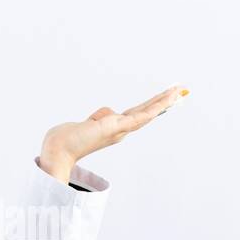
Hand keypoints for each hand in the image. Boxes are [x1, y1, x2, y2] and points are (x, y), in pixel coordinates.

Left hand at [38, 84, 188, 182]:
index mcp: (115, 129)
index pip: (138, 115)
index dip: (152, 106)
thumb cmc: (69, 138)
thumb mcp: (87, 123)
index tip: (165, 99)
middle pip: (146, 112)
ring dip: (164, 101)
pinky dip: (154, 109)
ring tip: (178, 90)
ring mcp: (120, 129)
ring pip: (147, 112)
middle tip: (181, 91)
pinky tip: (165, 101)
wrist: (59, 149)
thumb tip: (105, 114)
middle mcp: (121, 131)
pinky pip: (139, 116)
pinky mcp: (116, 127)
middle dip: (164, 101)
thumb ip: (99, 117)